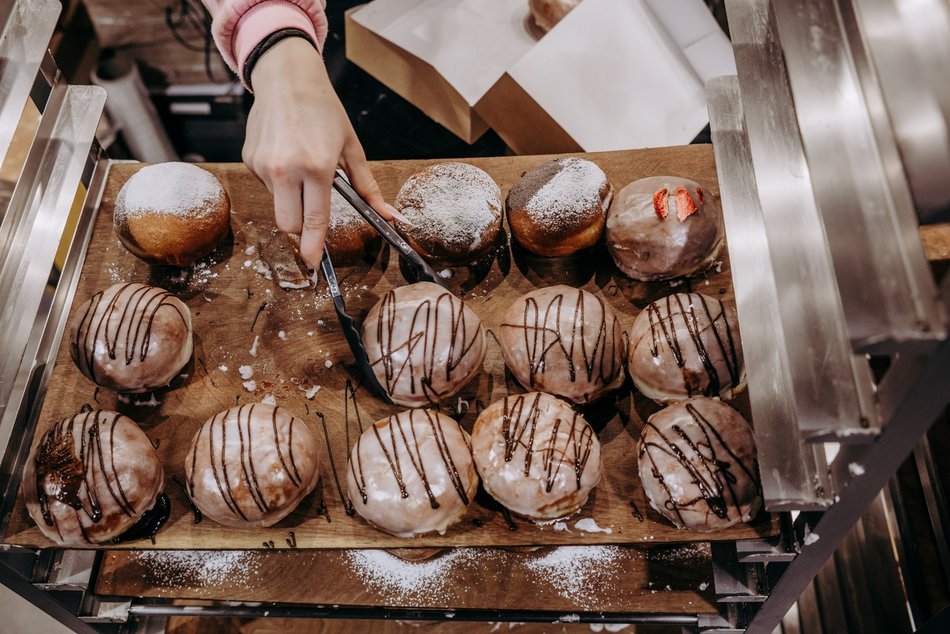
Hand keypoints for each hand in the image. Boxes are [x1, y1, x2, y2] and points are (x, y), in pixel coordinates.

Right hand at [245, 37, 393, 266]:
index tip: (313, 263)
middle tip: (312, 216)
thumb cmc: (324, 110)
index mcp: (317, 166)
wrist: (287, 78)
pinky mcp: (249, 159)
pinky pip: (265, 185)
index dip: (314, 246)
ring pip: (276, 205)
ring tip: (302, 170)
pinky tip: (286, 156)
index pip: (315, 219)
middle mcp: (286, 168)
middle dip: (300, 230)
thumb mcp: (352, 147)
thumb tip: (389, 216)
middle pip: (289, 224)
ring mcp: (263, 165)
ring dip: (290, 201)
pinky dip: (278, 181)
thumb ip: (368, 187)